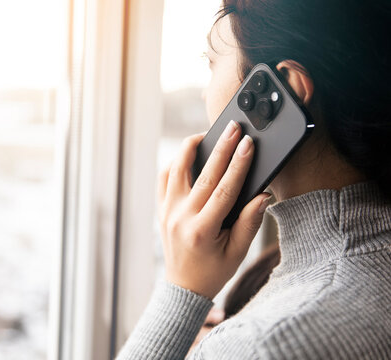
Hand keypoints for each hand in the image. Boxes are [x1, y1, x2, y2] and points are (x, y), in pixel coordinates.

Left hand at [157, 121, 270, 298]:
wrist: (183, 286)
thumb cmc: (214, 271)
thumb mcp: (237, 252)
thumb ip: (249, 223)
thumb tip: (262, 195)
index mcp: (202, 230)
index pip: (224, 190)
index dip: (239, 165)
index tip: (248, 143)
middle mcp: (180, 217)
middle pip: (202, 175)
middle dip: (221, 148)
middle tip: (233, 127)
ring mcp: (166, 212)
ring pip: (176, 171)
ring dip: (190, 149)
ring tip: (205, 134)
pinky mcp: (160, 210)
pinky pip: (163, 180)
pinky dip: (174, 165)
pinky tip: (187, 156)